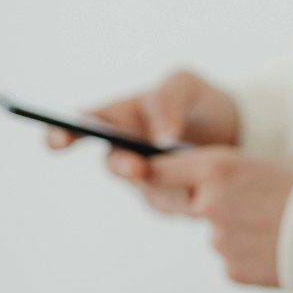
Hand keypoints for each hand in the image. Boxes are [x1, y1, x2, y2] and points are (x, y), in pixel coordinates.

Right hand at [46, 70, 240, 203]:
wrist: (237, 130)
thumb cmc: (200, 102)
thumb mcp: (186, 86)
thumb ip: (168, 101)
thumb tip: (161, 138)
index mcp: (118, 118)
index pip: (81, 125)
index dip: (61, 133)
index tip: (55, 141)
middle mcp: (125, 151)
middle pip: (114, 165)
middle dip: (123, 166)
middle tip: (137, 167)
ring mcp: (146, 178)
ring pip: (145, 190)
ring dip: (165, 185)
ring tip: (192, 177)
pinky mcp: (170, 199)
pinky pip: (171, 206)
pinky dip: (187, 199)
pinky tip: (205, 188)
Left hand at [120, 149, 292, 286]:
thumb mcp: (274, 162)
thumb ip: (236, 171)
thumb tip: (218, 179)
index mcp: (219, 169)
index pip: (160, 170)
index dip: (156, 172)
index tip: (150, 175)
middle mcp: (211, 205)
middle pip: (190, 204)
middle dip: (213, 203)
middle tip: (250, 205)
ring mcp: (221, 242)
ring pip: (218, 233)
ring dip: (240, 231)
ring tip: (279, 229)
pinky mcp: (234, 270)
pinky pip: (234, 259)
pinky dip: (252, 255)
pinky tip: (279, 248)